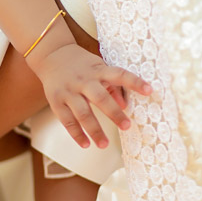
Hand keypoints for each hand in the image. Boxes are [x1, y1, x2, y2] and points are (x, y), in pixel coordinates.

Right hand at [30, 43, 151, 148]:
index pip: (120, 74)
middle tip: (127, 126)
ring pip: (83, 113)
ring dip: (94, 130)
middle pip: (100, 98)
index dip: (135, 82)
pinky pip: (67, 121)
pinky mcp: (56, 101)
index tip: (150, 90)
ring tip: (104, 145)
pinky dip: (76, 134)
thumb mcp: (98, 68)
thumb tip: (125, 105)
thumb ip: (112, 85)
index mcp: (98, 70)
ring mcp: (69, 91)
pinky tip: (86, 144)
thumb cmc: (83, 64)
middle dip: (114, 113)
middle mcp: (84, 80)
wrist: (52, 55)